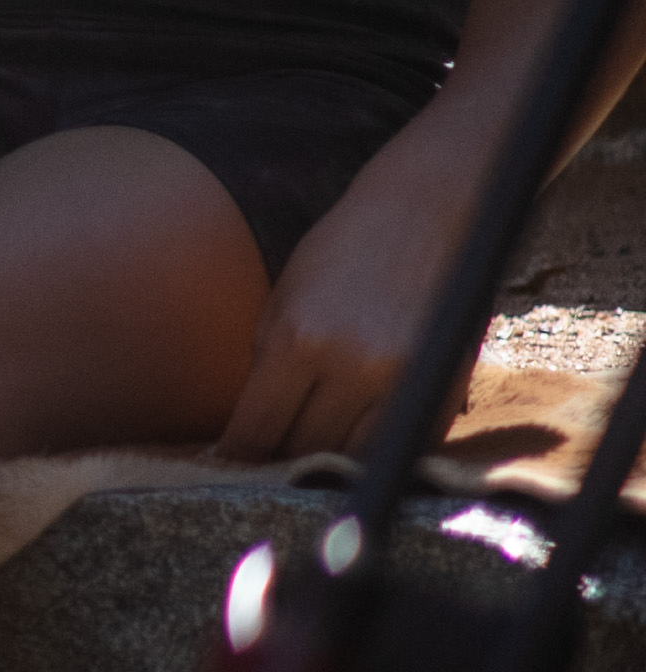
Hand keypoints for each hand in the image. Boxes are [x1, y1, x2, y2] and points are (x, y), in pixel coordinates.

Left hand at [215, 128, 474, 465]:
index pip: (256, 428)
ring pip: (353, 456)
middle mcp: (352, 367)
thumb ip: (269, 357)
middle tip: (266, 458)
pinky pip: (403, 444)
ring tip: (310, 452)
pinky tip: (361, 436)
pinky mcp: (444, 386)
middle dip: (279, 456)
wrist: (426, 210)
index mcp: (298, 340)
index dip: (237, 453)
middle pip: (303, 448)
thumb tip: (250, 420)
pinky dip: (379, 448)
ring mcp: (403, 380)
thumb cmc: (344, 246)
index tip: (226, 460)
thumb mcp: (285, 296)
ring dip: (328, 459)